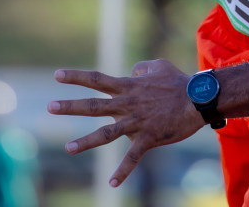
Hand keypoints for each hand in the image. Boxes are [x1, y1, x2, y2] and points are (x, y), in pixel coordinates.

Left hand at [47, 59, 205, 186]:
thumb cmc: (179, 82)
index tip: (56, 75)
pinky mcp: (149, 137)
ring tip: (68, 148)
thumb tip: (132, 72)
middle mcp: (128, 104)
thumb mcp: (158, 66)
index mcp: (128, 87)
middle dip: (71, 106)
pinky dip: (123, 170)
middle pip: (94, 105)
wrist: (198, 99)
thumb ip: (141, 68)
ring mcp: (137, 122)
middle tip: (49, 107)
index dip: (76, 77)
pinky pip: (133, 156)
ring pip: (107, 133)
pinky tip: (112, 183)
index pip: (97, 80)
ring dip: (86, 141)